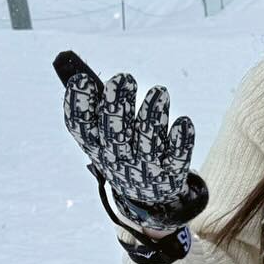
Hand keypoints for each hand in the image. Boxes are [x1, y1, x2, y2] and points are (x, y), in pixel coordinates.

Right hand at [56, 51, 206, 231]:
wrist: (148, 192)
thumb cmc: (125, 147)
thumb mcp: (107, 130)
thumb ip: (99, 102)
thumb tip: (83, 71)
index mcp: (96, 146)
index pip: (80, 128)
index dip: (79, 106)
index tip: (83, 80)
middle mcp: (117, 160)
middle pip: (115, 134)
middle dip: (118, 106)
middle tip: (124, 78)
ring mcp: (144, 169)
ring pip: (147, 143)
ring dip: (152, 116)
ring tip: (160, 92)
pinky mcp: (171, 173)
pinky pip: (176, 158)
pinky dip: (181, 142)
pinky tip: (183, 123)